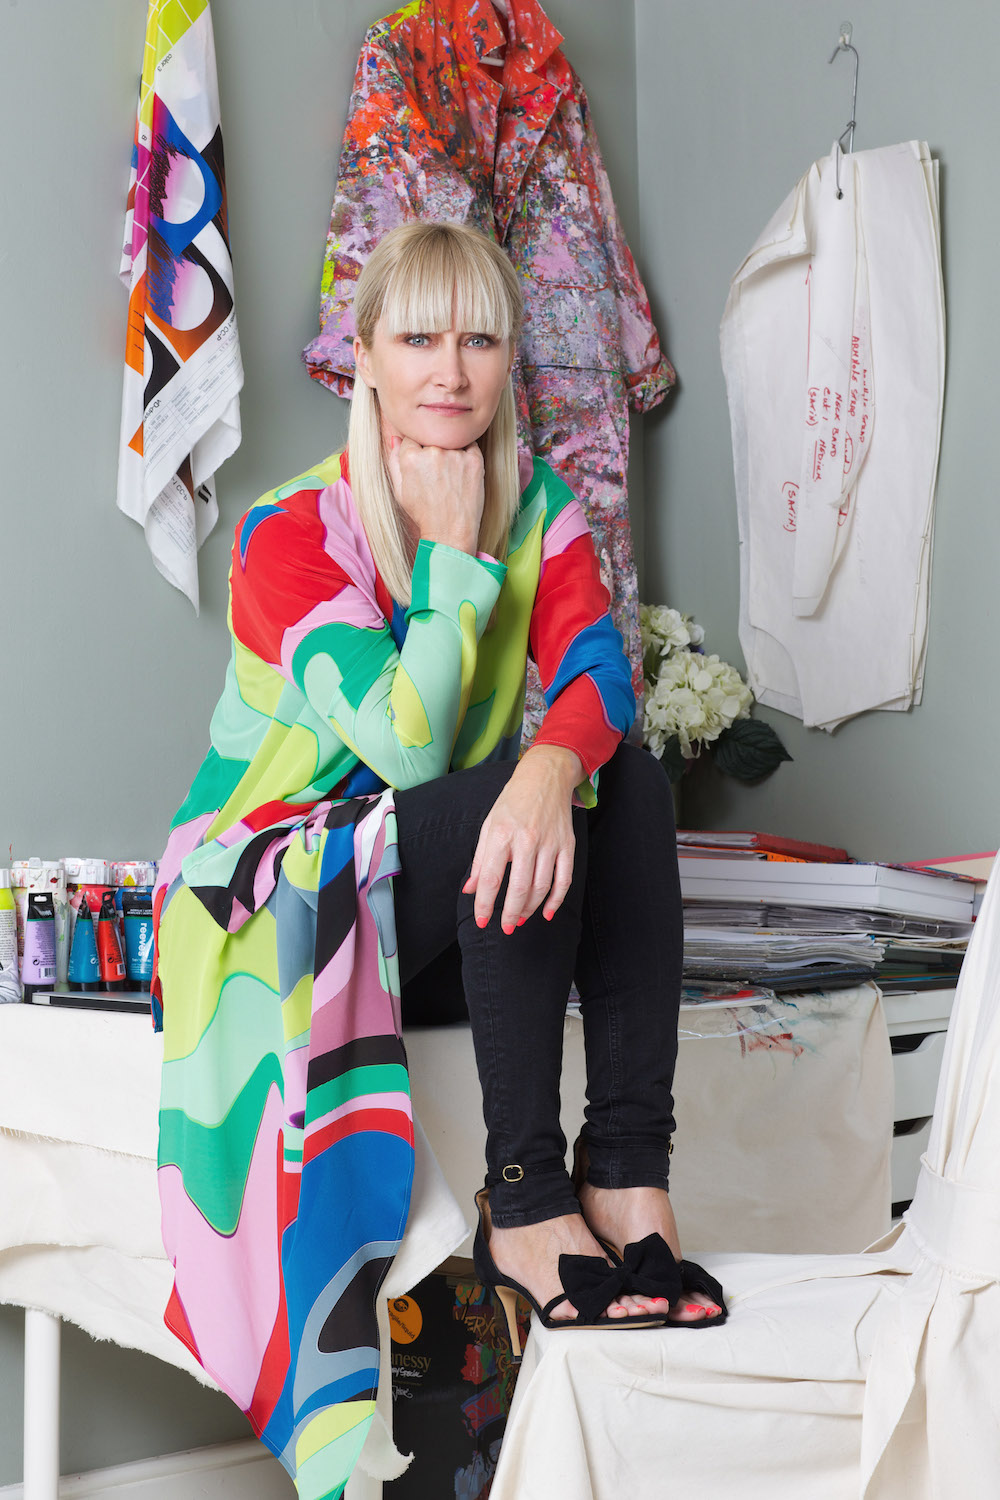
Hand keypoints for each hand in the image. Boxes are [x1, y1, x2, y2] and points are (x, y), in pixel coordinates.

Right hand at [387, 435, 484, 555]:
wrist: (450, 533)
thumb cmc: (424, 513)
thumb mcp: (400, 490)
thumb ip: (394, 461)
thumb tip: (396, 438)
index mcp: (411, 458)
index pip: (412, 437)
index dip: (417, 451)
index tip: (423, 465)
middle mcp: (432, 452)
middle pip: (432, 436)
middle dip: (433, 449)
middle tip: (438, 472)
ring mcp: (455, 455)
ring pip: (451, 439)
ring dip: (451, 450)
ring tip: (450, 476)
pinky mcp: (474, 460)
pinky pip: (470, 445)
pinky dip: (467, 454)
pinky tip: (462, 473)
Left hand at [463, 746, 584, 932]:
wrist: (545, 777)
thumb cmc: (512, 801)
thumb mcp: (489, 825)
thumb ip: (480, 860)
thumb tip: (470, 890)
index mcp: (501, 834)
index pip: (491, 878)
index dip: (485, 904)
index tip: (482, 921)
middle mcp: (526, 839)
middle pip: (519, 888)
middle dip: (510, 913)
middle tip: (505, 928)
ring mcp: (550, 843)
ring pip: (541, 888)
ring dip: (530, 909)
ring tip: (519, 919)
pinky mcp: (567, 845)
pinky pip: (564, 880)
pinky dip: (556, 900)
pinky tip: (547, 913)